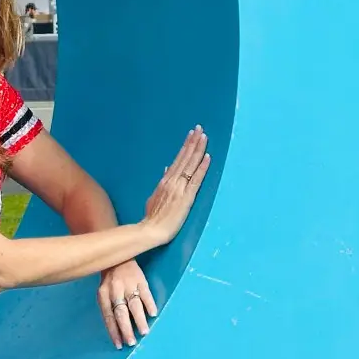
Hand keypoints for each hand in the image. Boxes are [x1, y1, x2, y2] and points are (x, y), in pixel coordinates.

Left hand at [98, 259, 156, 348]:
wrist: (117, 257)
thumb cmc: (110, 280)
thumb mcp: (103, 291)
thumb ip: (109, 307)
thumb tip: (116, 329)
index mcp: (104, 295)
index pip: (108, 316)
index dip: (113, 331)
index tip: (118, 344)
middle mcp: (115, 291)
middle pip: (120, 313)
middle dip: (125, 329)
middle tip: (131, 342)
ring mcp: (128, 285)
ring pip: (134, 305)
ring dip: (139, 319)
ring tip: (143, 332)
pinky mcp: (140, 280)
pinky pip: (146, 294)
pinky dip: (149, 304)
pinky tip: (153, 314)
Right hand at [143, 127, 210, 243]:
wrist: (151, 230)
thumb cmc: (152, 217)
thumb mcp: (154, 197)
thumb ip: (162, 183)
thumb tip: (167, 169)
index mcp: (165, 181)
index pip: (178, 160)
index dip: (186, 146)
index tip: (192, 135)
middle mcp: (172, 181)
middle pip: (185, 158)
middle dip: (193, 142)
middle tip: (199, 128)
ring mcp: (180, 188)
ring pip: (190, 165)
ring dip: (198, 150)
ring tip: (204, 137)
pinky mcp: (187, 197)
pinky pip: (196, 179)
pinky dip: (202, 167)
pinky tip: (207, 157)